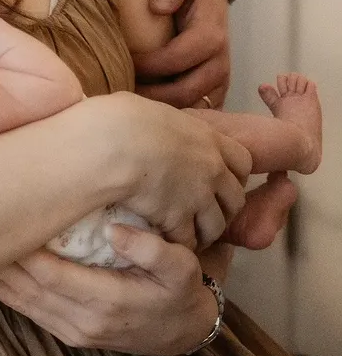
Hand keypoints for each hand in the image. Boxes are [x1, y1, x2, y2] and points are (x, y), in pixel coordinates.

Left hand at [0, 229, 226, 354]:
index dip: (22, 251)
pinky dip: (2, 292)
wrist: (186, 332)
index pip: (52, 274)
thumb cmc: (181, 291)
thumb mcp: (183, 269)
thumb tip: (116, 230)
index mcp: (108, 301)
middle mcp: (83, 321)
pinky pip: (27, 312)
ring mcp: (72, 331)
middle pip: (27, 288)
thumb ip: (153, 250)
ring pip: (21, 303)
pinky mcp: (67, 333)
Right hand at [87, 92, 248, 248]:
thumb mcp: (154, 111)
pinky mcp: (178, 219)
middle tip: (203, 212)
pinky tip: (164, 241)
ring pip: (217, 226)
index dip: (233, 174)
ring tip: (186, 234)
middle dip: (224, 208)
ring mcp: (198, 197)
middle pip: (236, 199)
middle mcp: (212, 169)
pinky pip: (188, 241)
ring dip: (204, 232)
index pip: (243, 161)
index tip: (217, 180)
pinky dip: (179, 244)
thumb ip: (168, 127)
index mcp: (208, 138)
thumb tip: (155, 126)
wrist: (113, 146)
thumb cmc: (124, 118)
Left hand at [136, 0, 230, 107]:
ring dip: (164, 110)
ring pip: (193, 107)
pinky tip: (153, 115)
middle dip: (153, 95)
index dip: (150, 65)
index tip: (126, 62)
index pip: (178, 58)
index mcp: (212, 34)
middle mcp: (220, 62)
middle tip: (124, 92)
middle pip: (186, 91)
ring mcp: (220, 80)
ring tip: (134, 106)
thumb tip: (158, 6)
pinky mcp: (216, 90)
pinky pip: (201, 113)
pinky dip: (179, 117)